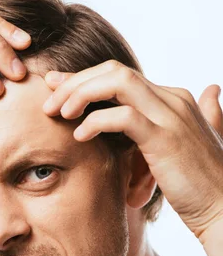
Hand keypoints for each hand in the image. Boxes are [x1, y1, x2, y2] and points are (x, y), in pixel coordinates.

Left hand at [42, 60, 222, 240]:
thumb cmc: (203, 184)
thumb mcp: (194, 143)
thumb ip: (203, 114)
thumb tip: (213, 91)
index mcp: (174, 99)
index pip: (121, 75)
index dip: (85, 80)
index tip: (56, 89)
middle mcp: (173, 100)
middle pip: (114, 71)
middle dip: (75, 82)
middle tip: (48, 100)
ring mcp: (171, 116)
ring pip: (117, 83)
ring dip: (80, 94)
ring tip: (58, 113)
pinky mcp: (165, 139)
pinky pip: (123, 117)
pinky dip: (96, 121)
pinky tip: (79, 136)